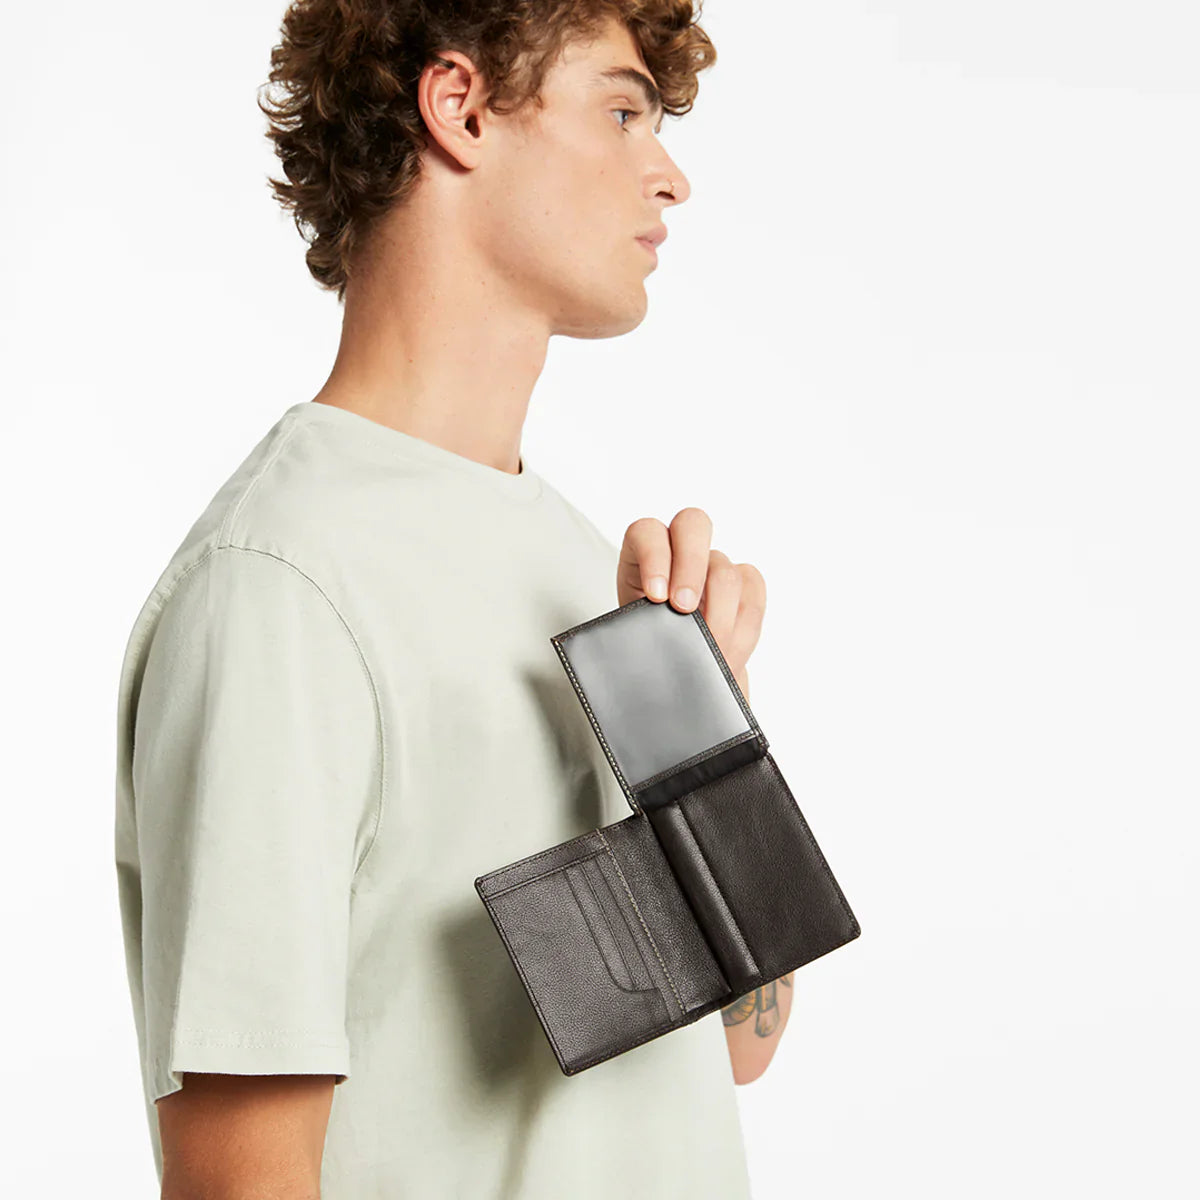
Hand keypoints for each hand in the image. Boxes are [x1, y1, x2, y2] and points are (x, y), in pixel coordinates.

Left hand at [617, 507, 765, 701]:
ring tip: (707, 650)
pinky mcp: (743, 584)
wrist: (671, 667)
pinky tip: (728, 650)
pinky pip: (753, 589)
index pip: (647, 531)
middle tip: (684, 610)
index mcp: (643, 552)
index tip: (655, 597)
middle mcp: (680, 548)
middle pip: (692, 525)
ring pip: (725, 570)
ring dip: (718, 613)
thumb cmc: (647, 643)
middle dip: (690, 568)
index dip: (654, 557)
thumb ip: (638, 620)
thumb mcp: (633, 630)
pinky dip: (743, 623)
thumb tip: (651, 629)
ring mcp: (713, 564)